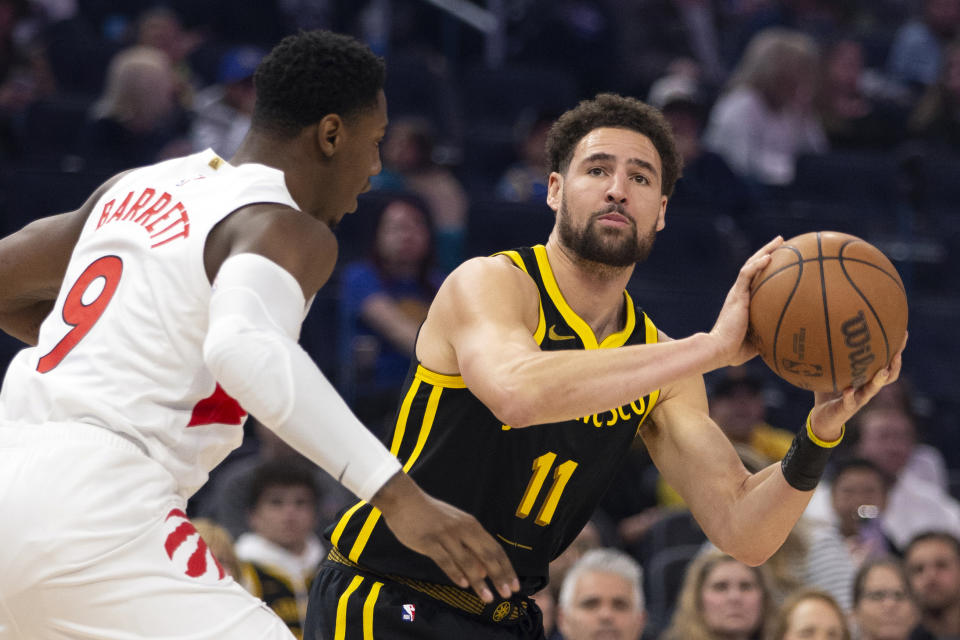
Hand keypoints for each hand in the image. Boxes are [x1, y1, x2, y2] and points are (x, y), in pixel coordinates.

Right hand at [370, 472, 519, 602]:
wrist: (405, 500)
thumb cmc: (431, 514)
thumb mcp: (455, 525)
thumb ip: (469, 546)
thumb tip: (485, 571)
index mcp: (471, 525)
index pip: (495, 549)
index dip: (506, 567)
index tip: (514, 584)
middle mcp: (462, 529)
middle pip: (487, 555)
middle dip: (499, 576)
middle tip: (508, 594)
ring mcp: (446, 536)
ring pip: (467, 561)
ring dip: (480, 582)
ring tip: (488, 597)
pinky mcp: (429, 542)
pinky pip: (445, 560)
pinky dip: (456, 573)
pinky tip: (464, 585)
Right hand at [708, 236, 782, 367]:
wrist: (721, 350)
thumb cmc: (737, 350)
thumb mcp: (759, 338)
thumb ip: (771, 331)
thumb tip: (791, 335)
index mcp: (742, 301)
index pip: (755, 278)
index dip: (766, 267)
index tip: (781, 258)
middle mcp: (739, 293)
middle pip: (754, 266)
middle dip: (767, 251)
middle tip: (782, 242)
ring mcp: (737, 293)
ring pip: (751, 265)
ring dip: (765, 251)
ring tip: (779, 241)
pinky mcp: (736, 296)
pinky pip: (747, 275)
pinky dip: (757, 265)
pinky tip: (769, 257)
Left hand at [809, 333, 907, 440]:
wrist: (823, 418)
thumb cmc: (829, 392)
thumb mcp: (831, 371)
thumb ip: (832, 356)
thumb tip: (827, 331)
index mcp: (867, 378)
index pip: (887, 363)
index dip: (897, 350)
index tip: (903, 333)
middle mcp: (867, 388)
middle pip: (888, 376)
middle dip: (895, 364)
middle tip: (898, 352)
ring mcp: (859, 399)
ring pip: (873, 390)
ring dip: (878, 380)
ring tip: (883, 370)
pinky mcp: (846, 408)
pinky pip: (849, 402)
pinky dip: (850, 395)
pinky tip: (848, 389)